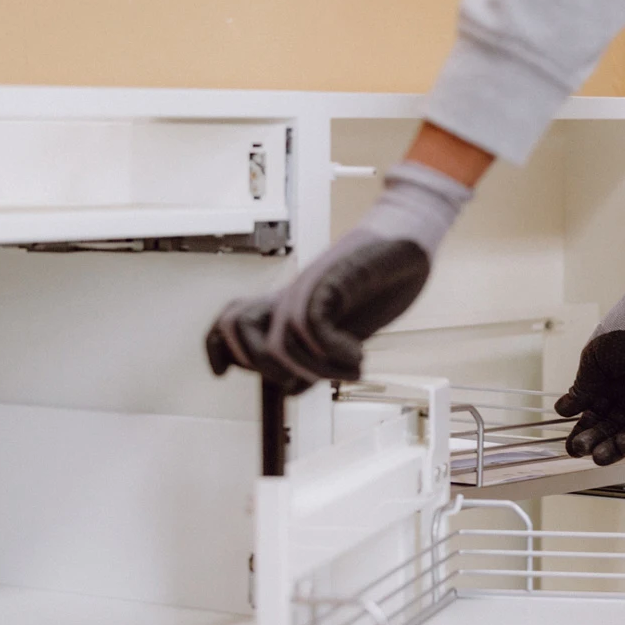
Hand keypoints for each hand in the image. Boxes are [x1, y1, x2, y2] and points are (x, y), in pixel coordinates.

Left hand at [205, 237, 430, 392]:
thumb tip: (294, 386)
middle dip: (271, 371)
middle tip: (310, 380)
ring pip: (279, 341)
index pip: (230, 320)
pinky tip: (357, 353)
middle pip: (241, 332)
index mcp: (285, 302)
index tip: (219, 373)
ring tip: (350, 367)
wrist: (408, 239)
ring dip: (314, 369)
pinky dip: (332, 350)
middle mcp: (290, 295)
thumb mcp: (341, 324)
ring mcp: (310, 287)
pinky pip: (311, 322)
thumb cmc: (379, 277)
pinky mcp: (334, 280)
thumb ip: (313, 349)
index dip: (217, 349)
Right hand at [555, 331, 624, 464]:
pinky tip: (622, 444)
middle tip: (580, 449)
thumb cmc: (623, 331)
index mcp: (608, 387)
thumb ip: (582, 389)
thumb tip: (562, 410)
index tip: (570, 444)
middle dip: (595, 440)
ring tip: (599, 455)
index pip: (593, 417)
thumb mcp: (593, 362)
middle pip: (609, 429)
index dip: (581, 431)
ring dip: (614, 447)